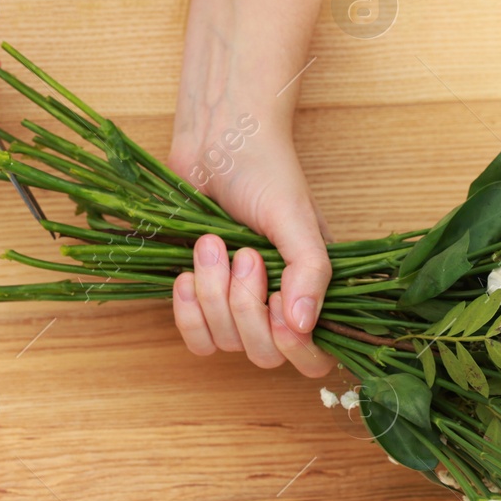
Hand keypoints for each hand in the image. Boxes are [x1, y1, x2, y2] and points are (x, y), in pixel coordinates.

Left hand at [169, 120, 334, 376]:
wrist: (214, 142)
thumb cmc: (264, 171)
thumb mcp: (295, 217)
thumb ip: (310, 269)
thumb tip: (305, 326)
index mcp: (313, 290)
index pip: (314, 358)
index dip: (295, 347)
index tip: (279, 303)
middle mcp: (278, 305)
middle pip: (264, 355)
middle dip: (245, 306)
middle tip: (244, 254)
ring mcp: (236, 304)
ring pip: (225, 343)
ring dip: (213, 295)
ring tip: (212, 244)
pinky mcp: (200, 298)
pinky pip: (195, 337)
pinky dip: (188, 310)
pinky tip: (186, 275)